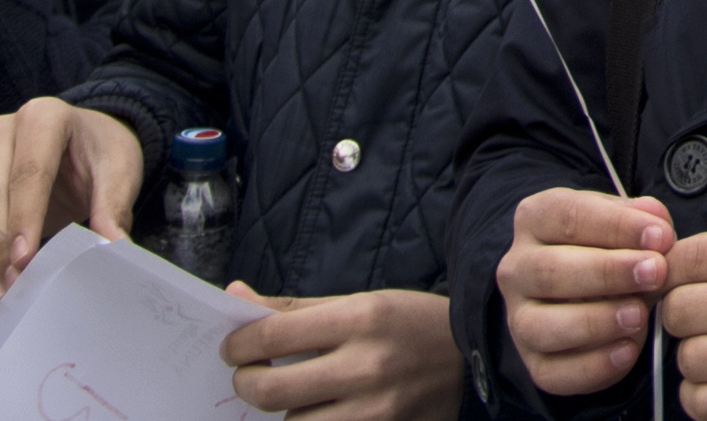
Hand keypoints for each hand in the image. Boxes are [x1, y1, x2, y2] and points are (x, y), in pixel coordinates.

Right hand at [0, 97, 142, 295]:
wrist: (84, 143)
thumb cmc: (100, 152)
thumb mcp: (119, 171)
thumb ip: (113, 207)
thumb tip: (115, 247)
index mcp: (45, 117)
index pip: (30, 172)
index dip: (25, 218)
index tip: (24, 259)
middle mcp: (4, 129)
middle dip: (2, 243)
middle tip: (15, 284)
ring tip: (3, 292)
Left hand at [221, 284, 455, 416]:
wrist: (473, 358)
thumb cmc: (408, 324)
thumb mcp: (359, 303)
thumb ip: (294, 308)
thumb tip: (233, 297)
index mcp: (360, 319)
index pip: (273, 334)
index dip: (238, 344)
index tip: (233, 348)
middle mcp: (366, 366)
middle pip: (271, 390)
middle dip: (246, 383)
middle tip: (249, 376)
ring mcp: (375, 410)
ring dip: (283, 413)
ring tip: (293, 397)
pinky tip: (316, 412)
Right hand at [497, 186, 672, 398]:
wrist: (593, 293)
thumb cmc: (611, 248)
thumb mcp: (625, 222)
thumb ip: (643, 220)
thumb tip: (658, 228)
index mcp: (536, 218)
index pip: (568, 215)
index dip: (617, 226)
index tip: (661, 237)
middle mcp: (517, 268)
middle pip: (550, 270)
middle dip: (608, 272)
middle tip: (656, 273)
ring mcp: (518, 318)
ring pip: (541, 325)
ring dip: (595, 322)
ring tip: (639, 315)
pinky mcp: (531, 361)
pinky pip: (552, 371)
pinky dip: (592, 365)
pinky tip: (627, 351)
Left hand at [664, 219, 706, 419]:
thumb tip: (663, 268)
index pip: (692, 257)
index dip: (670, 274)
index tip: (676, 285)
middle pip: (681, 309)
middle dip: (681, 318)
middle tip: (701, 322)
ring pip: (689, 358)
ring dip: (694, 360)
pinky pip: (702, 402)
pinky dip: (702, 396)